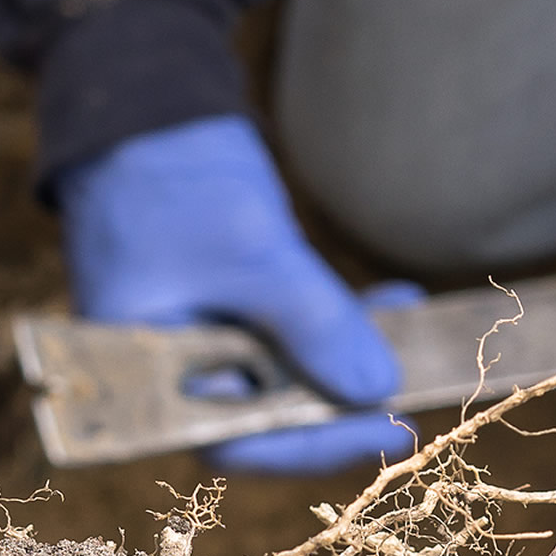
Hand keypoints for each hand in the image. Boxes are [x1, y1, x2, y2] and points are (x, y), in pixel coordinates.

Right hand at [55, 114, 412, 473]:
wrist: (144, 110)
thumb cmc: (175, 183)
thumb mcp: (252, 254)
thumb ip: (311, 324)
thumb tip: (376, 390)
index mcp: (146, 376)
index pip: (231, 441)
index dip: (312, 445)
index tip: (384, 428)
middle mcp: (174, 370)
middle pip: (265, 417)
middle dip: (341, 405)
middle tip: (411, 397)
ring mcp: (205, 337)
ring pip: (288, 373)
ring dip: (349, 359)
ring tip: (411, 336)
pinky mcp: (232, 305)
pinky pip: (290, 332)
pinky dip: (338, 322)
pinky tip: (393, 301)